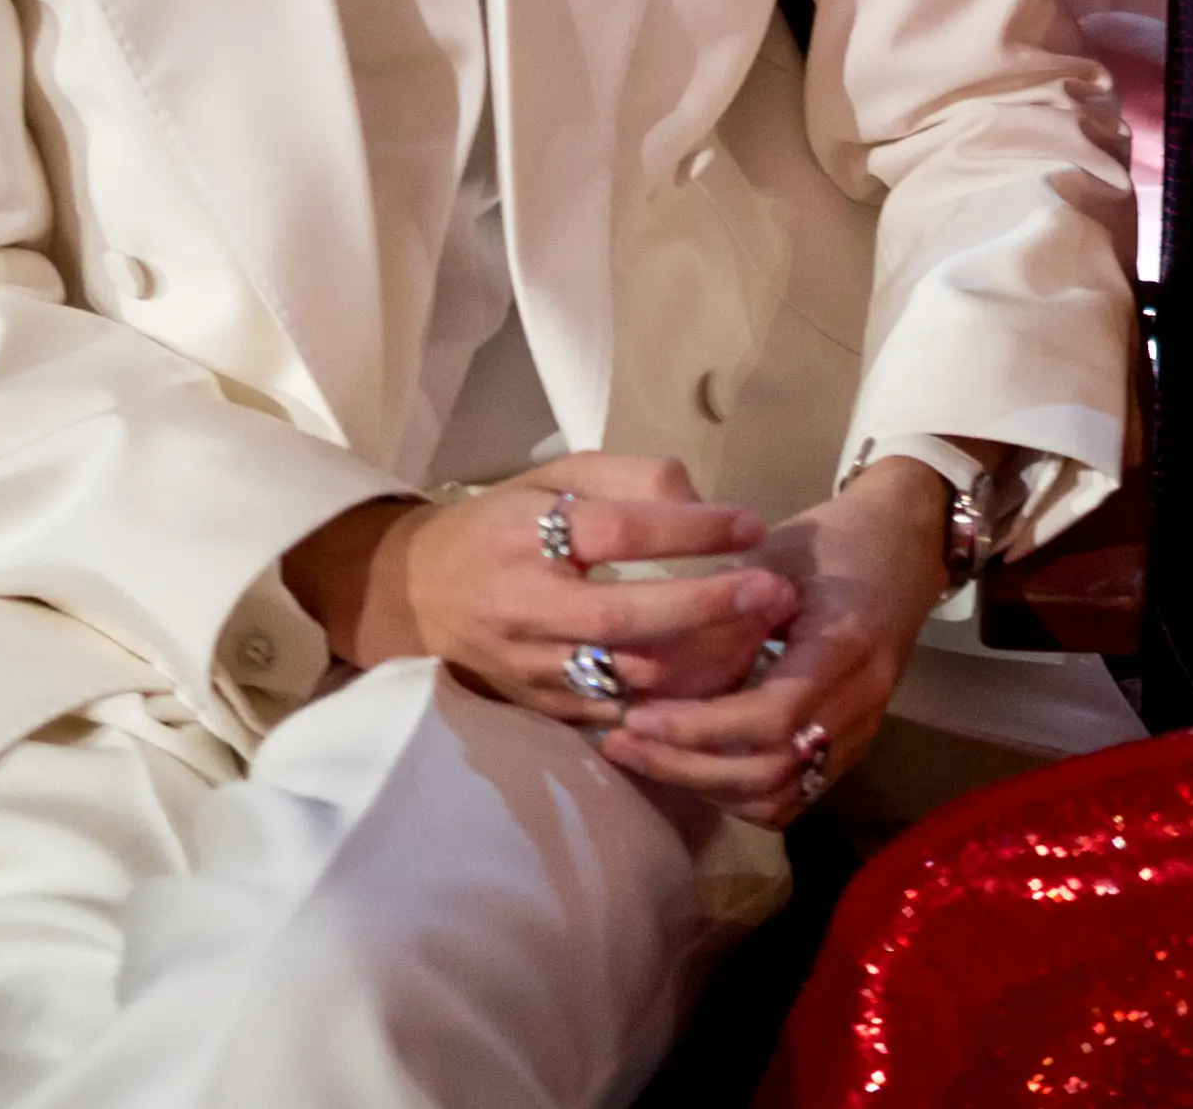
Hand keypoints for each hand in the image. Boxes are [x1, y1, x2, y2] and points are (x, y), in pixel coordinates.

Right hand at [287, 457, 792, 729]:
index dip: (690, 529)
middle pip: (626, 617)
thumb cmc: (502, 525)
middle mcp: (524, 608)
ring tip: (763, 634)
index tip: (751, 523)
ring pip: (630, 676)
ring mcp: (532, 668)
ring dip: (705, 659)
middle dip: (708, 606)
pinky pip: (621, 713)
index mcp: (524, 536)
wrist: (418, 598)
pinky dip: (676, 699)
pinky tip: (724, 677)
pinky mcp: (543, 710)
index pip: (617, 531)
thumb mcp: (554, 478)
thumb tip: (703, 501)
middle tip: (774, 589)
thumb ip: (630, 480)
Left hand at [601, 460, 955, 827]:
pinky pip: (796, 793)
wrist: (907, 542)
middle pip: (774, 769)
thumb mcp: (778, 553)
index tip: (639, 716)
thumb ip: (724, 604)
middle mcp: (860, 699)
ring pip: (783, 794)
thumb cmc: (835, 538)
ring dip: (709, 788)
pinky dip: (741, 794)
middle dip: (689, 766)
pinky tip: (695, 767)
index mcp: (844, 646)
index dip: (701, 728)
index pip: (772, 715)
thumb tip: (644, 652)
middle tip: (623, 742)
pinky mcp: (853, 742)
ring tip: (646, 756)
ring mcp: (862, 728)